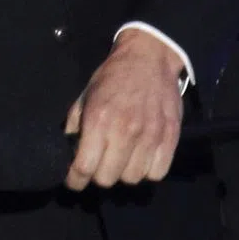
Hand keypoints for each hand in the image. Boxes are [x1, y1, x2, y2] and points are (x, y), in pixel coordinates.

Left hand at [63, 28, 183, 188]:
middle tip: (99, 165)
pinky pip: (157, 173)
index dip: (75, 181)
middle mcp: (125, 131)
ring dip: (123, 173)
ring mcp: (150, 135)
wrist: (149, 58)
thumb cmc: (113, 77)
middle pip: (107, 179)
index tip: (74, 181)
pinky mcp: (170, 137)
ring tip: (122, 160)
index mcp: (99, 120)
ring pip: (132, 179)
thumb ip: (76, 125)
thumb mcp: (86, 96)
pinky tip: (141, 158)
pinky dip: (147, 171)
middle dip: (98, 175)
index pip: (84, 167)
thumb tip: (68, 152)